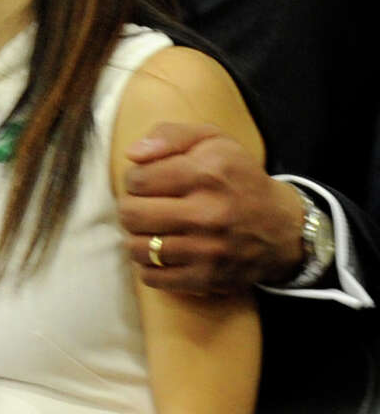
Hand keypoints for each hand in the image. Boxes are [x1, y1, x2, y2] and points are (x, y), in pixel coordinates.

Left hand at [119, 123, 305, 292]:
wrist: (282, 228)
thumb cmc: (237, 178)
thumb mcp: (213, 141)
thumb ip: (170, 135)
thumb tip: (132, 153)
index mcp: (207, 173)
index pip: (137, 180)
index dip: (135, 180)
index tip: (147, 183)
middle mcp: (208, 212)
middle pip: (131, 215)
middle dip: (131, 209)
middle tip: (144, 207)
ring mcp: (208, 249)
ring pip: (137, 248)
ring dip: (137, 238)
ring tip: (151, 230)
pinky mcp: (207, 278)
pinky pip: (152, 277)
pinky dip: (149, 266)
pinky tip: (162, 253)